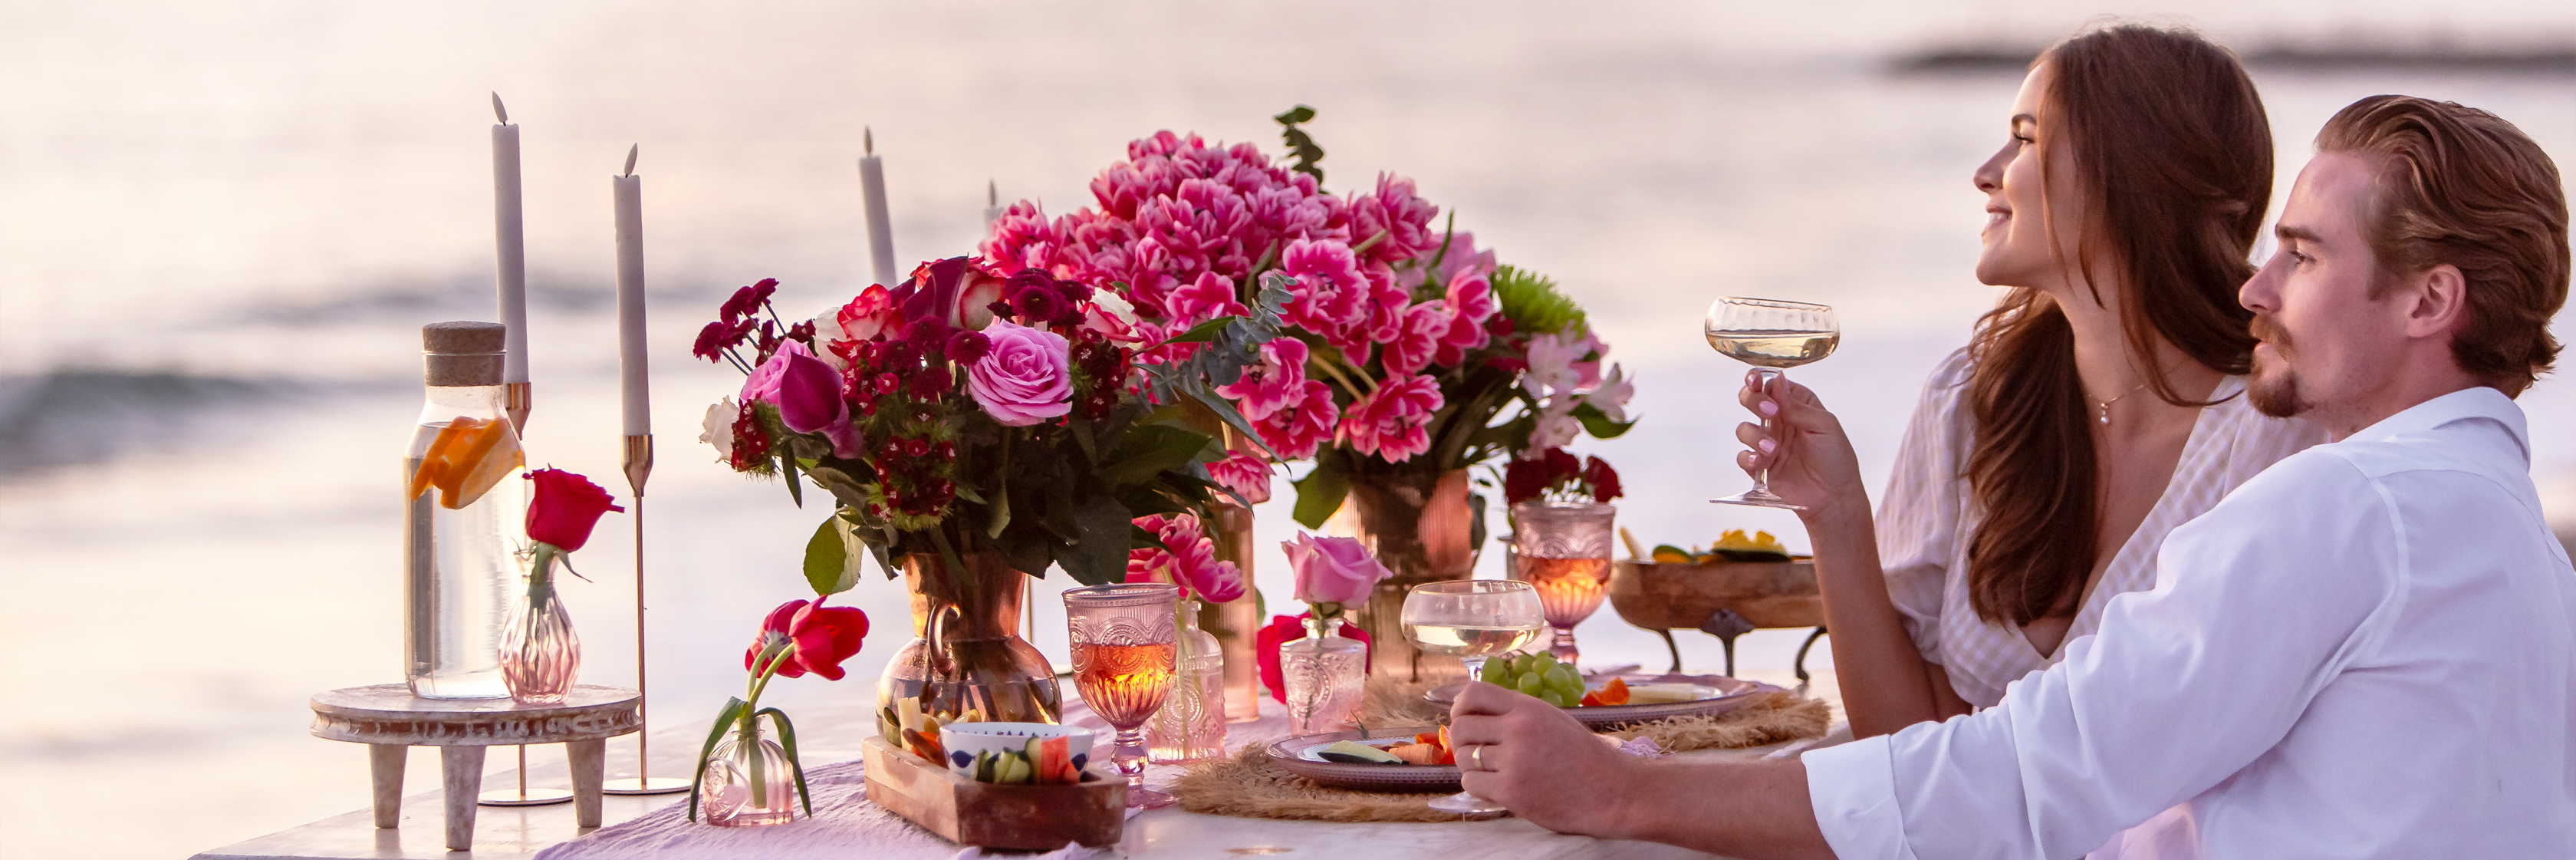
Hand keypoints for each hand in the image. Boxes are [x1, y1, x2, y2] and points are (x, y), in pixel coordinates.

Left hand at [1447, 681, 1638, 836]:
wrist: (1612, 792)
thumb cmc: (1583, 758)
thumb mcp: (1552, 719)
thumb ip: (1516, 714)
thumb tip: (1473, 714)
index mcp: (1528, 707)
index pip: (1473, 693)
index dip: (1459, 707)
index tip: (1463, 719)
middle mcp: (1518, 729)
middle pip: (1460, 727)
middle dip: (1461, 742)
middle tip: (1475, 752)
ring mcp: (1514, 760)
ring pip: (1463, 758)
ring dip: (1471, 767)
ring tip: (1492, 772)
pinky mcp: (1511, 790)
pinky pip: (1471, 784)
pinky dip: (1480, 788)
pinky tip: (1498, 788)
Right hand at [1735, 370, 1866, 523]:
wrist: (1834, 498)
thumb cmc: (1837, 459)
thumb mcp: (1825, 426)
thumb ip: (1798, 406)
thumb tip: (1777, 381)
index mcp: (1797, 405)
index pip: (1772, 384)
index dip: (1760, 380)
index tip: (1756, 381)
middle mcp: (1779, 421)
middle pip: (1751, 400)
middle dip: (1752, 401)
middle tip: (1767, 412)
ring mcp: (1768, 443)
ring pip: (1744, 428)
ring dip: (1754, 435)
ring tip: (1772, 449)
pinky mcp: (1760, 466)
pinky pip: (1743, 457)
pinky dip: (1748, 457)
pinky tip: (1761, 462)